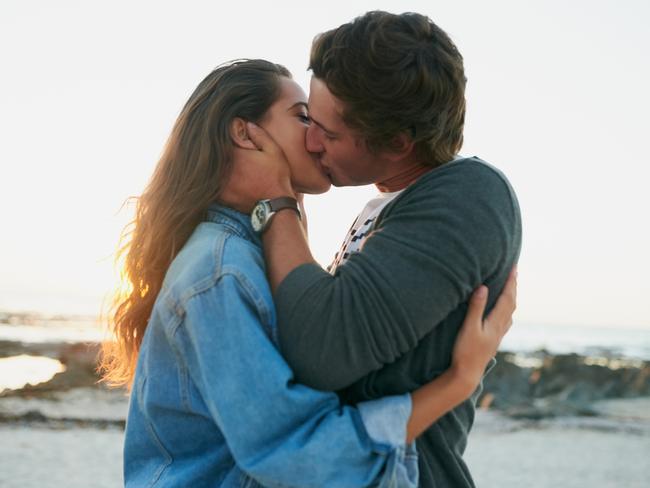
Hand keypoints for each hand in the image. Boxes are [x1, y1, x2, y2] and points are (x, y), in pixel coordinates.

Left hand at [219, 122, 294, 212]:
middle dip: (218, 152)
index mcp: (234, 154)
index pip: (221, 139)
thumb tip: (248, 124)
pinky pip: (213, 186)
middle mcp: (224, 168)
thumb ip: (260, 135)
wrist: (275, 206)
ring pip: (212, 171)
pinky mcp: (222, 196)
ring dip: (215, 168)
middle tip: (223, 151)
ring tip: (222, 165)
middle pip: (213, 156)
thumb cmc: (277, 177)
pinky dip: (216, 182)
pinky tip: (225, 180)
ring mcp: (221, 184)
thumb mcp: (274, 152)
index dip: (225, 138)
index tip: (229, 138)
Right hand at [450, 266, 517, 387]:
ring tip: (510, 287)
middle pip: (511, 303)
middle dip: (513, 286)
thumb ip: (475, 307)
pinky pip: (505, 320)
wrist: (467, 375)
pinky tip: (504, 313)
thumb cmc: (465, 351)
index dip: (511, 282)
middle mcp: (500, 327)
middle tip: (515, 271)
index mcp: (496, 322)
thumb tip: (483, 287)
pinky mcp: (493, 340)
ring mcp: (497, 335)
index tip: (514, 267)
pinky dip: (507, 310)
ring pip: (510, 312)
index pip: (507, 297)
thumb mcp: (468, 328)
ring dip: (511, 297)